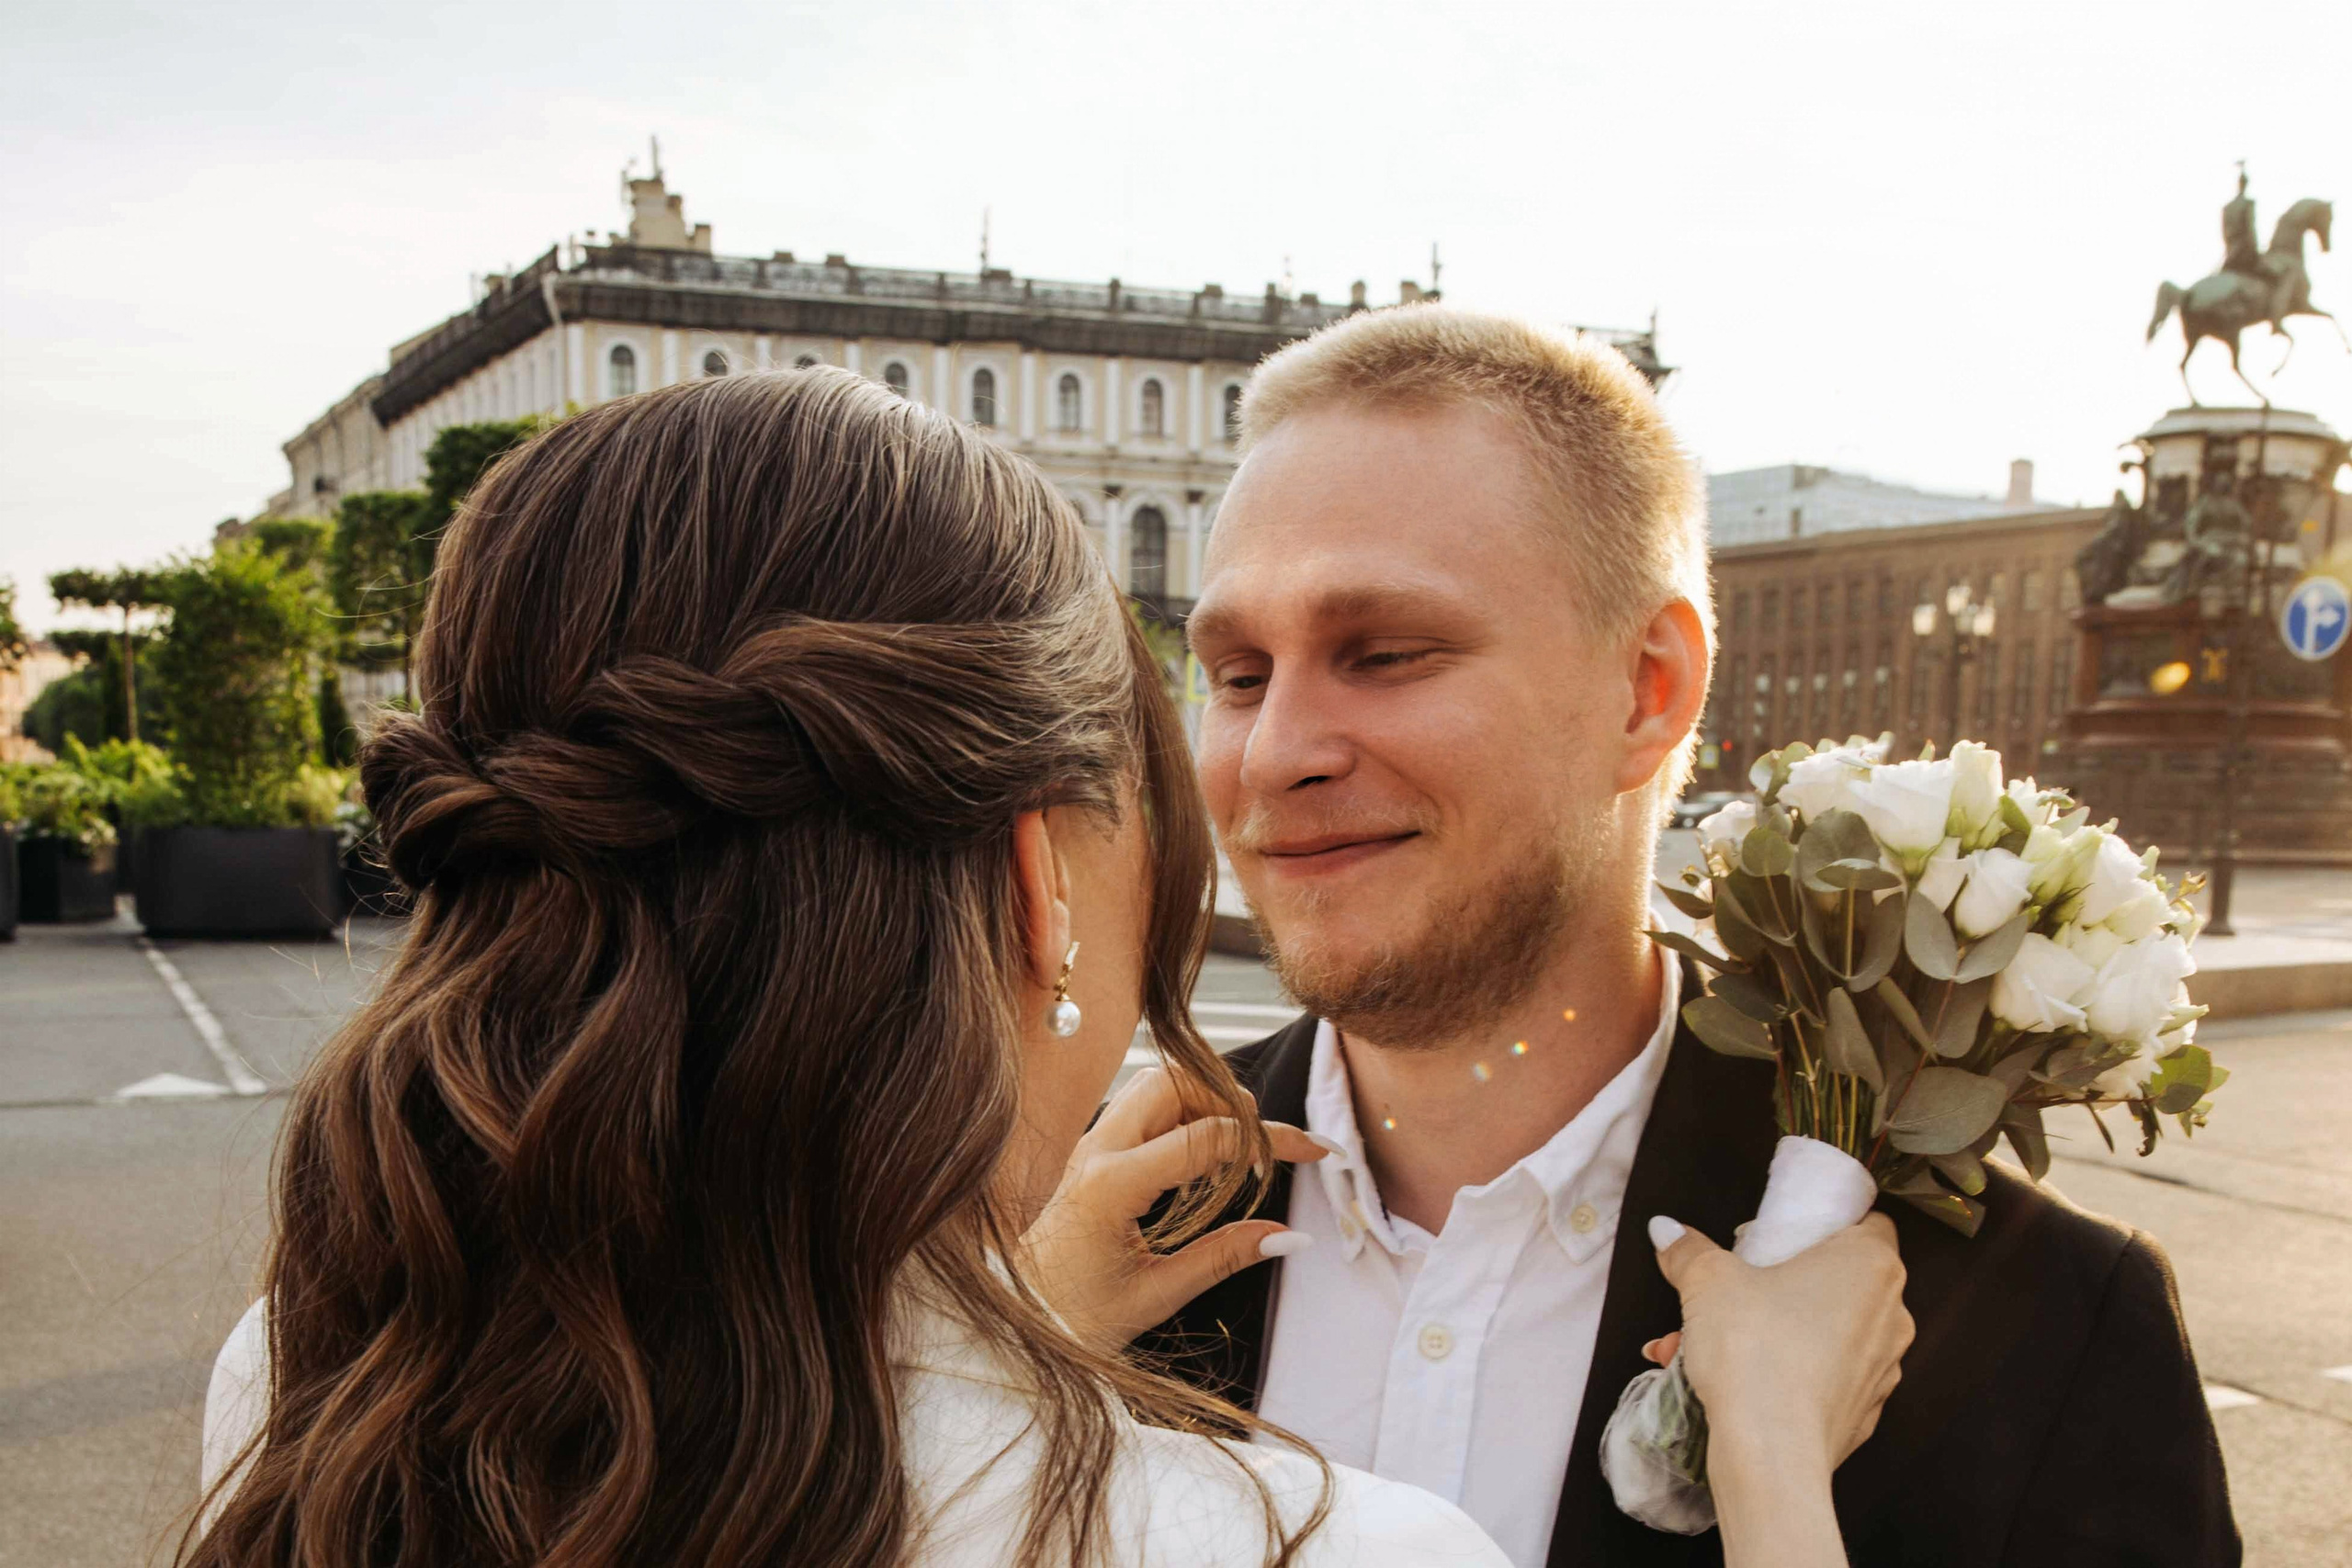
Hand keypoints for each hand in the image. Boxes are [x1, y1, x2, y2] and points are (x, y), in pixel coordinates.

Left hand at [1020, 1067, 1328, 1350]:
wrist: (1017, 1320)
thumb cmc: (1077, 1317)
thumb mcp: (1157, 1295)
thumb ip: (1223, 1257)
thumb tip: (1290, 1237)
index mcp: (1114, 1185)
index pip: (1209, 1137)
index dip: (1271, 1139)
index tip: (1315, 1150)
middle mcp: (1097, 1151)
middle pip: (1174, 1081)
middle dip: (1229, 1100)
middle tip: (1263, 1145)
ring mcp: (1088, 1147)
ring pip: (1153, 1085)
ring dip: (1201, 1101)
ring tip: (1233, 1152)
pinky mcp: (1088, 1154)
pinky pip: (1138, 1109)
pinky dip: (1179, 1115)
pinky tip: (1199, 1162)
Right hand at [1653, 1213, 1911, 1473]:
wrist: (1771, 1454)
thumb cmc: (1755, 1351)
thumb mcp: (1708, 1282)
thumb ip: (1688, 1250)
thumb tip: (1666, 1229)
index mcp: (1870, 1266)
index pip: (1868, 1223)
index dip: (1827, 1225)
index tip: (1784, 1237)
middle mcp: (1891, 1315)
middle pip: (1838, 1281)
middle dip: (1780, 1286)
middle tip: (1732, 1294)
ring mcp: (1883, 1369)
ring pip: (1824, 1334)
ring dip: (1772, 1332)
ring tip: (1706, 1346)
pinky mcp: (1864, 1414)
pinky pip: (1822, 1379)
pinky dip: (1784, 1374)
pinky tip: (1732, 1383)